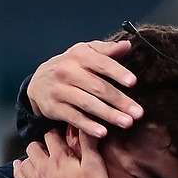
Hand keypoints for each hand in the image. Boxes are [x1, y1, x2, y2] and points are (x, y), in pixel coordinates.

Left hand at [13, 128, 109, 177]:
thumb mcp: (95, 165)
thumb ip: (89, 144)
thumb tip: (86, 126)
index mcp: (59, 157)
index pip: (51, 135)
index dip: (58, 133)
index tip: (63, 136)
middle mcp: (43, 167)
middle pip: (34, 146)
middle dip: (42, 145)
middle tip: (52, 149)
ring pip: (24, 161)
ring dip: (31, 158)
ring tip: (40, 160)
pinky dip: (20, 171)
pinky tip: (22, 169)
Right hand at [27, 40, 144, 136]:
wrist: (39, 82)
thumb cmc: (71, 66)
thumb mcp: (85, 53)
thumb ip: (106, 50)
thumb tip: (127, 45)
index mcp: (79, 55)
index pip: (101, 63)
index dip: (117, 72)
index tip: (133, 82)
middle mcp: (67, 71)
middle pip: (98, 87)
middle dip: (119, 100)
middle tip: (138, 113)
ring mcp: (60, 90)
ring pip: (87, 104)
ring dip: (109, 115)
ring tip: (127, 123)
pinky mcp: (54, 107)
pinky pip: (74, 117)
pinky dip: (88, 126)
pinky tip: (103, 132)